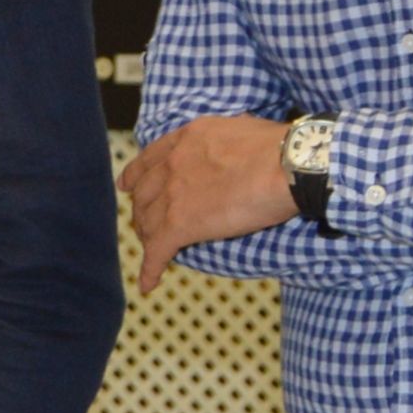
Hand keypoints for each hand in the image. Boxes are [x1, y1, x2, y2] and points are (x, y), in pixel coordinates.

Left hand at [115, 115, 294, 294]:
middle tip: (148, 226)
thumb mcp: (238, 129)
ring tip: (154, 253)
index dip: (135, 176)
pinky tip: (148, 284)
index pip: (149, 160)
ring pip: (147, 224)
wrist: (286, 165)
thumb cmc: (279, 148)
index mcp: (186, 139)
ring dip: (149, 240)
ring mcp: (172, 194)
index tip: (126, 186)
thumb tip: (229, 146)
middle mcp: (172, 164)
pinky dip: (150, 270)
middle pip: (144, 195)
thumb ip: (221, 141)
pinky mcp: (180, 224)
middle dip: (143, 212)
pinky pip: (156, 252)